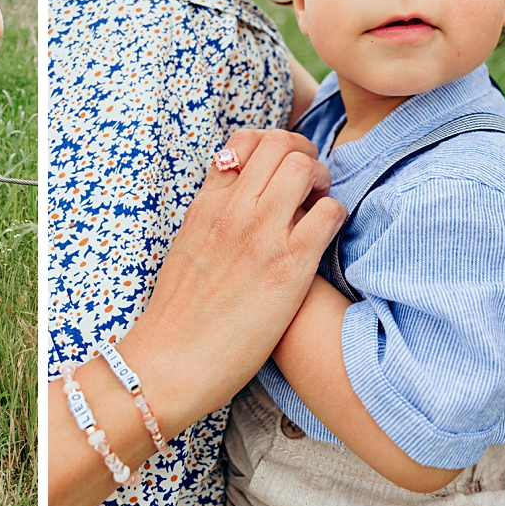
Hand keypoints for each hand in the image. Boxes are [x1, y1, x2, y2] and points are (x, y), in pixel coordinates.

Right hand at [119, 129, 345, 432]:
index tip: (282, 170)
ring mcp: (261, 235)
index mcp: (206, 204)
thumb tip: (242, 201)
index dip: (273, 146)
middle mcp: (233, 210)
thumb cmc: (180, 317)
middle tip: (311, 184)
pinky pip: (328, 213)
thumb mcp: (187, 248)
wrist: (169, 364)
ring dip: (322, 180)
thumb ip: (214, 218)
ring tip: (318, 208)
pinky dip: (334, 216)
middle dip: (305, 154)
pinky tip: (324, 239)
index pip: (244, 141)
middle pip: (281, 143)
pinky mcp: (289, 266)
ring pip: (306, 167)